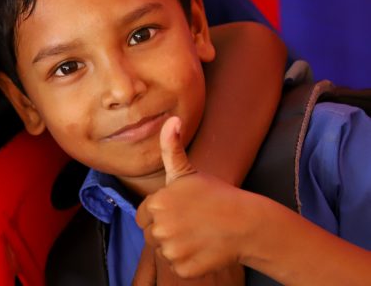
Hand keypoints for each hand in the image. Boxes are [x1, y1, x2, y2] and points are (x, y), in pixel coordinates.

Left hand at [136, 117, 252, 279]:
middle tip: (190, 221)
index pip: (143, 215)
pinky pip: (176, 267)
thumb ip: (170, 147)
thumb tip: (171, 119)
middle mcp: (159, 228)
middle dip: (166, 229)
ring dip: (176, 246)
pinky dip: (188, 262)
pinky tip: (203, 248)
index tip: (179, 209)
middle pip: (151, 234)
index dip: (160, 212)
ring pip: (163, 251)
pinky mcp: (183, 268)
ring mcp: (171, 250)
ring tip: (197, 234)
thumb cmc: (215, 194)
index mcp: (156, 204)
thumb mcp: (187, 170)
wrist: (246, 223)